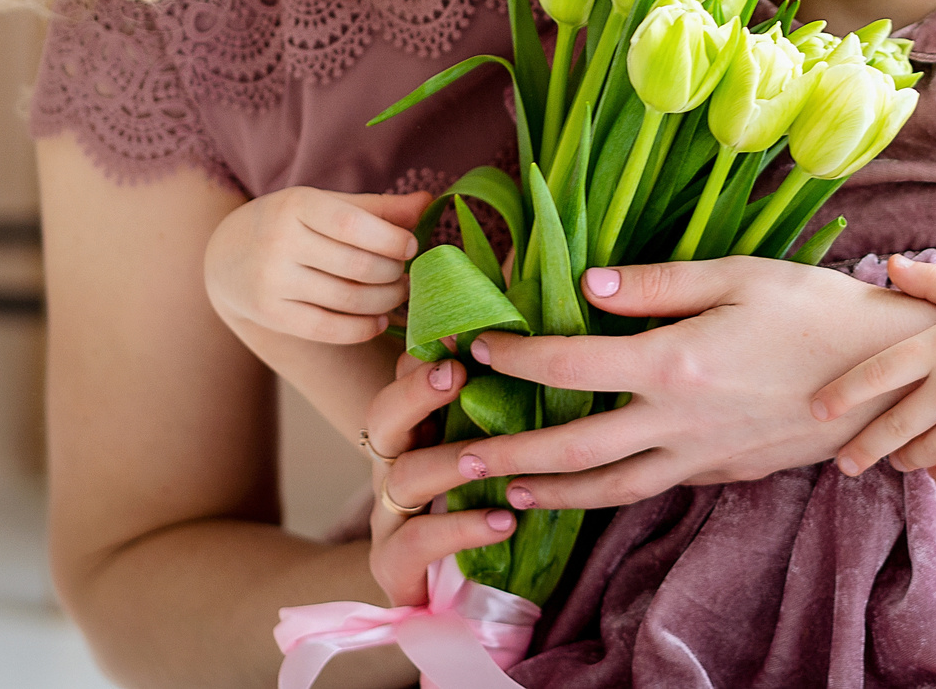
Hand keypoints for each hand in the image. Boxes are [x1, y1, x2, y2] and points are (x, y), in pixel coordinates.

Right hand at [202, 187, 428, 343]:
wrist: (226, 255)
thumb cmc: (290, 223)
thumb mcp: (326, 204)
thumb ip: (378, 208)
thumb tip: (429, 203)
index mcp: (297, 204)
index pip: (352, 224)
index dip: (391, 239)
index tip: (412, 246)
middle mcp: (280, 241)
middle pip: (356, 266)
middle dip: (394, 274)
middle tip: (408, 275)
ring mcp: (272, 280)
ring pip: (347, 299)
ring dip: (385, 302)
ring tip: (399, 295)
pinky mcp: (271, 314)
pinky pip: (328, 329)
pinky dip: (363, 328)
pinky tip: (380, 321)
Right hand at [363, 350, 513, 605]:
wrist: (460, 604)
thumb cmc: (490, 507)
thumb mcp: (501, 447)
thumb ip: (515, 401)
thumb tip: (553, 334)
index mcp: (417, 428)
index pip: (405, 377)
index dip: (426, 354)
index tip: (461, 331)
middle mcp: (394, 464)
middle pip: (382, 417)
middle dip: (415, 393)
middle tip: (455, 374)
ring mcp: (389, 516)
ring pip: (402, 478)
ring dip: (446, 463)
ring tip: (488, 461)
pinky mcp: (394, 565)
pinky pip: (414, 542)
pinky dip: (458, 529)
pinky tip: (502, 522)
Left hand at [387, 256, 935, 512]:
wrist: (889, 375)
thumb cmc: (816, 307)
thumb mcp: (740, 274)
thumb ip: (659, 284)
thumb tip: (588, 288)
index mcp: (675, 363)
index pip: (571, 367)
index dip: (517, 357)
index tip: (480, 346)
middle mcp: (680, 421)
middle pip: (574, 450)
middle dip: (509, 455)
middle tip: (456, 459)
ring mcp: (703, 455)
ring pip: (611, 488)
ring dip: (553, 494)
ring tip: (508, 495)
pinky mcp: (726, 471)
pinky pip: (655, 487)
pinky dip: (611, 493)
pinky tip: (591, 486)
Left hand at [812, 256, 935, 492]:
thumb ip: (934, 283)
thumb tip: (888, 266)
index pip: (876, 372)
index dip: (842, 393)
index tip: (815, 409)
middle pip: (889, 428)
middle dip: (860, 450)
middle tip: (843, 462)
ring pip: (921, 456)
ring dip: (906, 460)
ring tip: (900, 456)